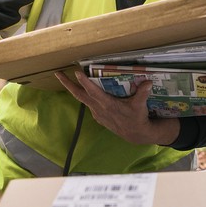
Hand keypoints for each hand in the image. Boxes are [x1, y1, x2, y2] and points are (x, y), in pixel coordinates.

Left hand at [55, 70, 180, 147]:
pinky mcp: (98, 116)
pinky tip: (84, 90)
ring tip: (66, 79)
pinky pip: (88, 104)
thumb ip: (142, 93)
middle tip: (57, 73)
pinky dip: (84, 96)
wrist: (135, 134)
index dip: (85, 82)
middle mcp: (99, 108)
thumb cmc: (137, 118)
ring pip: (82, 99)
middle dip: (67, 84)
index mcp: (107, 104)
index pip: (93, 91)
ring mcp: (96, 113)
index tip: (76, 72)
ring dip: (73, 89)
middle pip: (79, 95)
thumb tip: (148, 82)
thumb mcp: (140, 105)